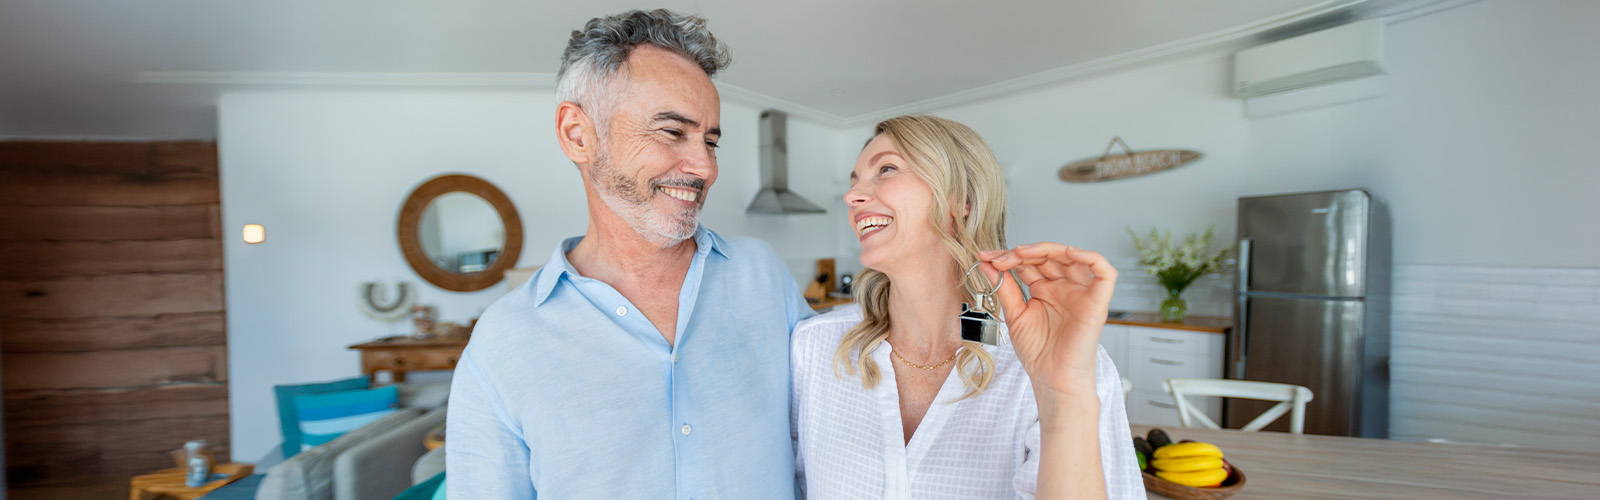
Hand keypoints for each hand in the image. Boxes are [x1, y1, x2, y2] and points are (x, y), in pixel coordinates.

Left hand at [978, 243, 1116, 398]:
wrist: (1050, 378)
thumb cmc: (1037, 352)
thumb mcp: (1014, 314)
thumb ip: (1004, 287)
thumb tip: (986, 263)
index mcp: (1046, 289)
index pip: (1030, 261)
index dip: (1008, 256)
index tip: (984, 257)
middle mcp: (1065, 287)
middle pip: (1049, 255)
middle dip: (1022, 252)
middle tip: (998, 258)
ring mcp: (1082, 293)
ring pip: (1073, 256)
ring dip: (1047, 249)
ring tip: (1021, 253)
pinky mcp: (1098, 302)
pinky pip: (1105, 273)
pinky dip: (1091, 257)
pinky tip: (1069, 253)